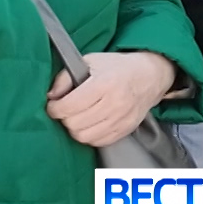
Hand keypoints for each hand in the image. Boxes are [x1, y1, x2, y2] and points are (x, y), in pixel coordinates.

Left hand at [46, 51, 175, 146]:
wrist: (150, 75)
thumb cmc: (118, 67)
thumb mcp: (91, 61)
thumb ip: (66, 77)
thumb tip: (52, 96)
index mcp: (105, 83)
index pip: (69, 106)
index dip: (54, 108)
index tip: (54, 105)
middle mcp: (115, 103)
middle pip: (74, 123)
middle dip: (65, 118)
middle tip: (67, 110)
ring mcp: (122, 118)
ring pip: (84, 136)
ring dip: (76, 128)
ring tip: (78, 117)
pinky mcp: (126, 129)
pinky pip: (98, 142)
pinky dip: (90, 135)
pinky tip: (91, 124)